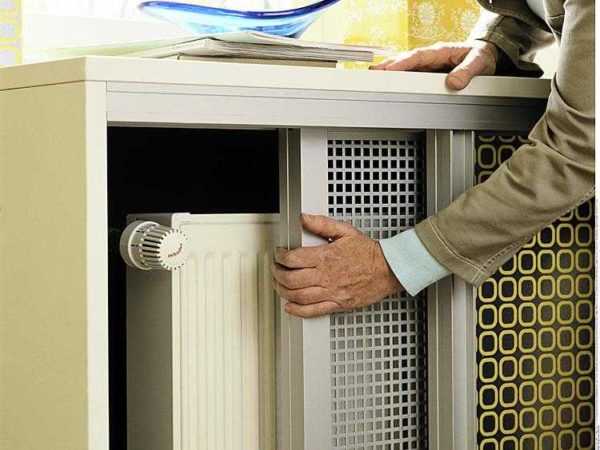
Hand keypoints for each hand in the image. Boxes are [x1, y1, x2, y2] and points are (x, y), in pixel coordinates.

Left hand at [272, 214, 401, 317]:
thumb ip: (322, 224)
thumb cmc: (369, 252)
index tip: (278, 254)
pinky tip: (290, 307)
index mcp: (326, 257)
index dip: (280, 257)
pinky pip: (314, 311)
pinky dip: (298, 311)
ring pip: (299, 296)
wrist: (389, 269)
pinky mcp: (338, 304)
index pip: (293, 259)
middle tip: (275, 269)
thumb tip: (304, 218)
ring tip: (279, 285)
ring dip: (283, 291)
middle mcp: (327, 276)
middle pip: (292, 279)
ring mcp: (332, 292)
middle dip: (277, 274)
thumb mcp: (345, 231)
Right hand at [371, 41, 498, 89]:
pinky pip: (410, 73)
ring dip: (389, 71)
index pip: (417, 57)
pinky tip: (388, 84)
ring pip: (405, 66)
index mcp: (441, 51)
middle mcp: (432, 57)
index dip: (402, 63)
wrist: (486, 56)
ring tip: (374, 79)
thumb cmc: (482, 56)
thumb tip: (454, 83)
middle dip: (388, 66)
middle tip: (372, 74)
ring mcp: (428, 64)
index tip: (389, 70)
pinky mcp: (428, 72)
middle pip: (405, 60)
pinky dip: (397, 77)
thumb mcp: (479, 63)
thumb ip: (467, 72)